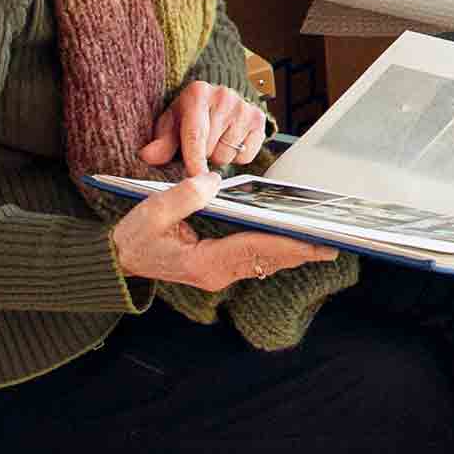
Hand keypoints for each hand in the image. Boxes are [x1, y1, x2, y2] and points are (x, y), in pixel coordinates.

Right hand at [111, 173, 337, 289]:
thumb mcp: (150, 213)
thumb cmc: (134, 238)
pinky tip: (296, 240)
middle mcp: (217, 273)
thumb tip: (212, 181)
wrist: (119, 262)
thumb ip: (182, 197)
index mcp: (203, 263)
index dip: (285, 244)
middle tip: (334, 241)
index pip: (253, 249)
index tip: (312, 241)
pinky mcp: (221, 267)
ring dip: (294, 251)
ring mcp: (220, 272)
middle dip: (300, 250)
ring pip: (266, 262)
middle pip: (267, 259)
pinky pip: (256, 259)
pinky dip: (278, 250)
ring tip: (324, 240)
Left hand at [143, 81, 264, 177]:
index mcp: (197, 93)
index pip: (196, 134)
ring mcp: (244, 107)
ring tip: (215, 141)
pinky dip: (237, 155)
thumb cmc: (190, 115)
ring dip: (219, 156)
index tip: (195, 178)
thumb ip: (161, 142)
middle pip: (212, 148)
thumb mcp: (171, 123)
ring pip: (229, 154)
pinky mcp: (259, 119)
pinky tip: (230, 141)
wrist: (216, 100)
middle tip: (199, 144)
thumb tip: (148, 156)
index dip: (194, 159)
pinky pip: (246, 155)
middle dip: (203, 155)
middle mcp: (224, 96)